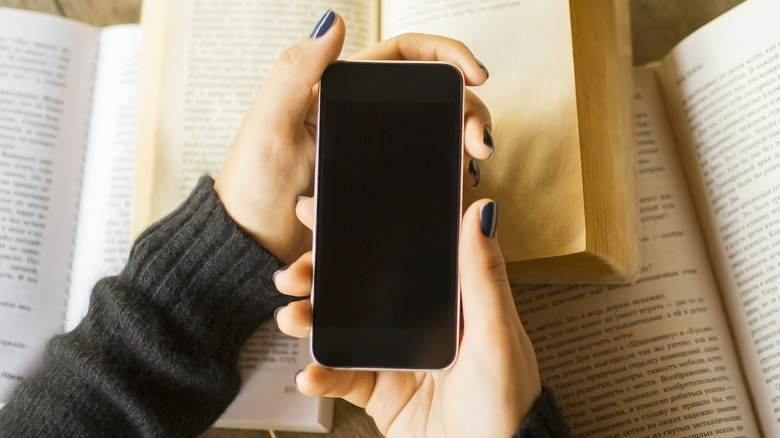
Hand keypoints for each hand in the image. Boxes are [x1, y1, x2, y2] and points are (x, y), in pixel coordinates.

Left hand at [214, 11, 492, 263]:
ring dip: (463, 142)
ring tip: (473, 167)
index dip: (446, 56)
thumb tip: (333, 20)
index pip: (404, 56)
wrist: (251, 248)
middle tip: (480, 141)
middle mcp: (363, 118)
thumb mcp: (268, 125)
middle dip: (467, 108)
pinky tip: (460, 186)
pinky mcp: (382, 189)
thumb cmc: (251, 188)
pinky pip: (428, 174)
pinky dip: (451, 174)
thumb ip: (296, 72)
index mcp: (339, 92)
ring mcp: (376, 154)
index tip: (476, 75)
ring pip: (437, 134)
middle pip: (433, 96)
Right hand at [275, 199, 541, 436]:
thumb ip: (484, 276)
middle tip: (294, 271)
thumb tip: (480, 212)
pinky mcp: (379, 393)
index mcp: (446, 300)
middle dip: (319, 274)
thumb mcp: (497, 335)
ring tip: (293, 318)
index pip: (399, 253)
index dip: (361, 231)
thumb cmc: (506, 404)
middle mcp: (416, 322)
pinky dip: (319, 375)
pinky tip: (310, 374)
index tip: (324, 211)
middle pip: (358, 286)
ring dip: (309, 319)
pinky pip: (340, 377)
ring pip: (341, 327)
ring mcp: (393, 357)